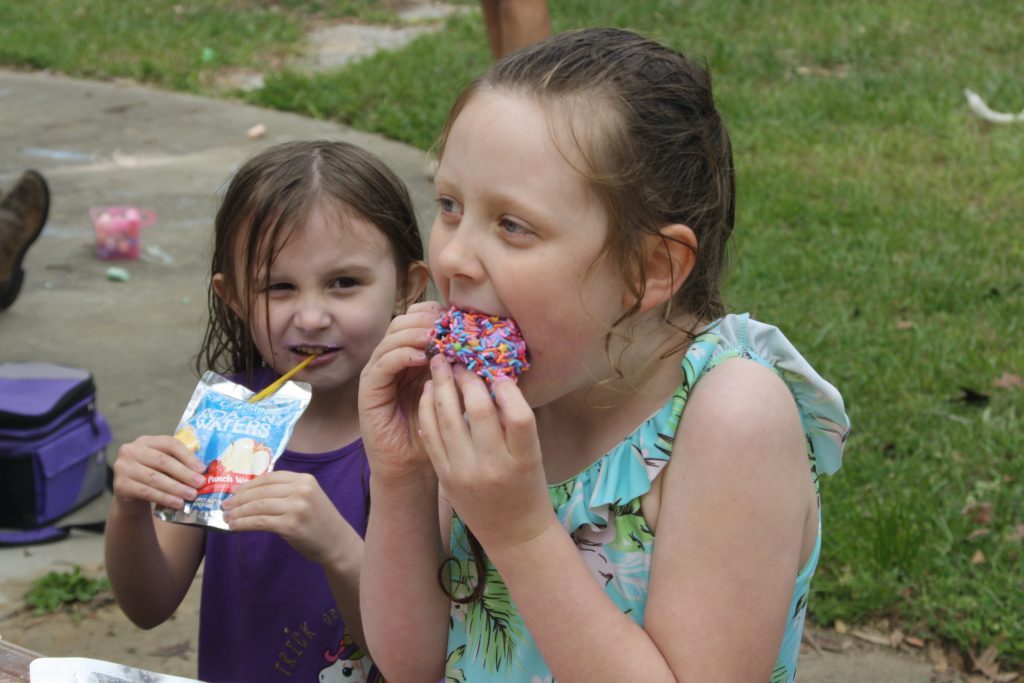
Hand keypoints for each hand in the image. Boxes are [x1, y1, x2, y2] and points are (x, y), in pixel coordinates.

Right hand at [110, 435, 206, 512]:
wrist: (129, 493)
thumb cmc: (153, 474)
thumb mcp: (164, 465)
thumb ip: (179, 462)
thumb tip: (204, 470)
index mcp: (146, 441)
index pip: (169, 443)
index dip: (187, 456)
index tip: (202, 468)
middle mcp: (131, 450)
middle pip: (162, 461)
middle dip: (184, 473)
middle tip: (200, 484)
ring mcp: (123, 467)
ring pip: (154, 478)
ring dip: (176, 488)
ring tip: (192, 496)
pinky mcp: (120, 485)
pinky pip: (146, 492)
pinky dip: (164, 498)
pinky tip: (177, 503)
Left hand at [221, 470, 359, 565]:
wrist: (336, 542)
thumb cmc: (319, 521)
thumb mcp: (307, 497)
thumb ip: (286, 491)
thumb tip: (251, 492)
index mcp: (304, 479)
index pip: (269, 477)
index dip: (248, 484)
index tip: (234, 491)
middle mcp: (301, 490)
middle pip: (261, 491)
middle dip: (239, 499)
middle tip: (225, 506)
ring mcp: (296, 507)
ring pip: (257, 506)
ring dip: (238, 512)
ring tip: (227, 518)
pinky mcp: (290, 525)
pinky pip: (259, 522)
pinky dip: (243, 524)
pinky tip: (235, 527)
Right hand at [358, 301, 443, 483]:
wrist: (411, 466)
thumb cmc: (437, 431)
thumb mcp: (454, 392)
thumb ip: (460, 368)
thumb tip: (485, 343)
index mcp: (412, 355)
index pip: (418, 319)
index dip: (435, 313)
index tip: (458, 316)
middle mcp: (392, 359)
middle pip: (403, 322)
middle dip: (426, 320)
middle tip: (447, 324)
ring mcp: (378, 372)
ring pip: (392, 338)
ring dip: (416, 333)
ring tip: (437, 337)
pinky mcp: (369, 389)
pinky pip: (383, 363)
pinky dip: (402, 355)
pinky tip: (422, 357)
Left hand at [418, 355, 556, 552]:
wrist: (513, 533)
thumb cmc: (528, 486)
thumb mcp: (532, 454)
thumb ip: (514, 421)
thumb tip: (494, 377)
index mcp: (524, 459)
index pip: (519, 416)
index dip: (508, 388)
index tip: (497, 370)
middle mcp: (494, 466)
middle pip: (479, 411)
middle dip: (467, 378)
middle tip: (461, 357)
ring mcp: (466, 473)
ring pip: (448, 420)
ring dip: (441, 387)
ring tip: (439, 365)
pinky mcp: (445, 477)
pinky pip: (432, 436)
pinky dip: (428, 410)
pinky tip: (428, 393)